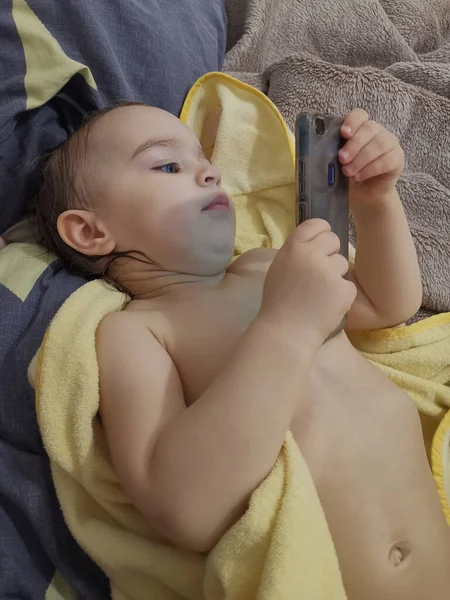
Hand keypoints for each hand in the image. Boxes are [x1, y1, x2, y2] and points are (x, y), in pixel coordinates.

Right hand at [259, 219, 356, 346]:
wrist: (286, 332)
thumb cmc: (278, 303)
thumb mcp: (279, 269)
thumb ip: (295, 253)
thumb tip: (313, 244)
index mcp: (293, 247)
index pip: (315, 224)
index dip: (322, 232)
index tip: (322, 241)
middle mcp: (311, 254)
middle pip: (333, 239)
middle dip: (331, 252)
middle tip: (322, 272)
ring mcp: (329, 271)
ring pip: (342, 263)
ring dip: (335, 276)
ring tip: (320, 294)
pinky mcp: (343, 288)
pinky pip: (348, 285)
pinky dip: (341, 295)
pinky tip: (327, 306)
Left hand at [338, 109, 404, 199]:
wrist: (364, 194)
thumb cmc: (349, 174)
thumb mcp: (338, 163)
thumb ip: (333, 154)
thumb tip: (322, 153)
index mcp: (360, 128)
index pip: (359, 115)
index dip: (352, 121)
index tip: (343, 133)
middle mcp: (377, 132)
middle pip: (369, 128)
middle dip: (354, 145)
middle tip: (342, 159)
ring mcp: (390, 144)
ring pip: (379, 144)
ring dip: (361, 159)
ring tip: (348, 172)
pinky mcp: (397, 158)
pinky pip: (388, 160)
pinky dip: (371, 169)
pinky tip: (360, 176)